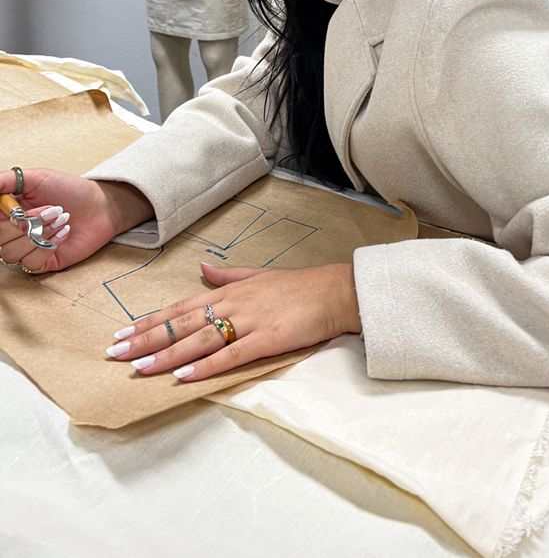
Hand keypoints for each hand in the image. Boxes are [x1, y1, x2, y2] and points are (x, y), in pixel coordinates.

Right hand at [0, 167, 152, 272]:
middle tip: (53, 209)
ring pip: (12, 253)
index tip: (19, 209)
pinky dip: (48, 246)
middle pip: (0, 239)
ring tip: (62, 219)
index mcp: (8, 211)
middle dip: (28, 222)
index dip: (4, 217)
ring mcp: (27, 248)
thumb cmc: (70, 189)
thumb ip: (7, 180)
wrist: (100, 206)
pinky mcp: (43, 263)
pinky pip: (31, 263)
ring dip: (40, 233)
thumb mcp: (36, 177)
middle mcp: (13, 231)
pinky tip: (64, 233)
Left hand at [104, 262, 362, 380]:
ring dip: (168, 355)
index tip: (122, 333)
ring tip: (139, 367)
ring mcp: (250, 321)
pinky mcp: (268, 339)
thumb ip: (228, 275)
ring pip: (200, 340)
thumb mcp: (259, 275)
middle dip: (146, 339)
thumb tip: (202, 270)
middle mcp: (234, 304)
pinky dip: (206, 367)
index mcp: (230, 291)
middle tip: (115, 353)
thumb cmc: (300, 286)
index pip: (181, 308)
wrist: (336, 291)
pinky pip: (231, 356)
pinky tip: (184, 377)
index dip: (150, 321)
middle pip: (182, 324)